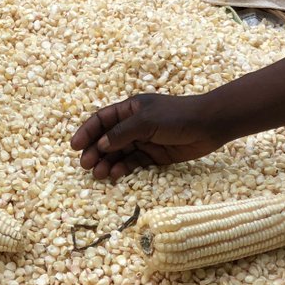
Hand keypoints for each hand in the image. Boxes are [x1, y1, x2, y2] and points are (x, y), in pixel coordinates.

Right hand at [71, 93, 229, 179]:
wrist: (209, 126)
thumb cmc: (177, 116)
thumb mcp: (146, 122)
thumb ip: (122, 134)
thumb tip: (100, 145)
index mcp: (130, 109)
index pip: (102, 120)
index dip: (87, 132)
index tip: (74, 146)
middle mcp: (134, 124)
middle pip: (108, 139)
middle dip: (95, 151)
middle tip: (85, 166)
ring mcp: (144, 140)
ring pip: (119, 153)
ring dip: (107, 163)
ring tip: (98, 174)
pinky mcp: (155, 155)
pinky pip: (134, 162)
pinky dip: (124, 169)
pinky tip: (116, 175)